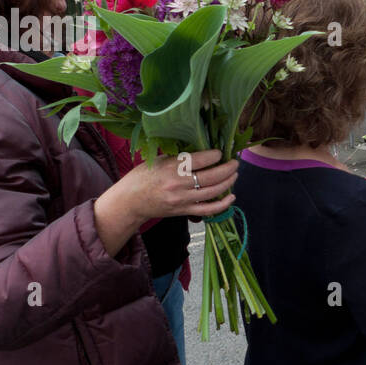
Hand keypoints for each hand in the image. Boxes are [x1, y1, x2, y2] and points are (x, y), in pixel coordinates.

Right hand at [95, 149, 235, 256]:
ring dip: (228, 182)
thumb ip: (180, 158)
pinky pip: (208, 210)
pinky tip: (232, 197)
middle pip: (211, 176)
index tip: (219, 152)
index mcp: (171, 167)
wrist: (130, 201)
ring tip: (234, 175)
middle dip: (228, 168)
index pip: (200, 160)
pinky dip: (223, 204)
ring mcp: (183, 199)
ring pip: (213, 192)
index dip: (214, 155)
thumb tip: (204, 153)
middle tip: (235, 163)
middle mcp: (179, 184)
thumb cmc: (143, 177)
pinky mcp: (184, 211)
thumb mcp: (159, 160)